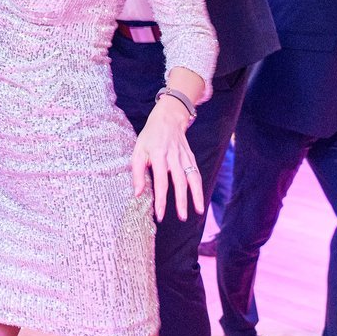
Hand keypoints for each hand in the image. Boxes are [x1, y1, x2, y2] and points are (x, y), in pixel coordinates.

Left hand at [131, 100, 203, 221]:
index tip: (160, 215)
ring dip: (196, 195)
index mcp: (158, 155)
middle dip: (181, 200)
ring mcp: (184, 156)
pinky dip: (199, 186)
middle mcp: (173, 156)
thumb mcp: (137, 151)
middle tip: (182, 217)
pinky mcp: (190, 156)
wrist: (168, 117)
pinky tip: (200, 199)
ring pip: (192, 177)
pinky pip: (196, 173)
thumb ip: (137, 173)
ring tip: (199, 211)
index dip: (161, 199)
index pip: (160, 181)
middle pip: (179, 181)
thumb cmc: (149, 137)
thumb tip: (137, 194)